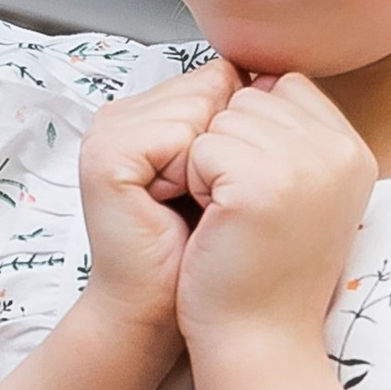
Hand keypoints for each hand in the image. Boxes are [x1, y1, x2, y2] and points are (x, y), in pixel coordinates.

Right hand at [75, 58, 242, 341]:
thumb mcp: (232, 175)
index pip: (220, 78)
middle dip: (229, 143)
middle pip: (213, 85)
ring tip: (193, 204)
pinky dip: (192, 172)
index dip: (242, 129)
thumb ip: (242, 125)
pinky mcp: (107, 156)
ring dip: (213, 160)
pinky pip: (179, 134)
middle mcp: (125, 114)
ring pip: (199, 105)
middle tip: (209, 198)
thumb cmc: (205, 252)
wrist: (164, 311)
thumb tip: (283, 80)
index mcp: (151, 113)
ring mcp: (109, 131)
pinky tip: (176, 205)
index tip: (230, 182)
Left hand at [176, 75, 377, 352]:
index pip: (285, 88)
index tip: (258, 190)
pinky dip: (194, 183)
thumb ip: (290, 136)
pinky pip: (202, 146)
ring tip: (231, 217)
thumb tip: (253, 77)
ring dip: (209, 165)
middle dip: (228, 147)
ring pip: (223, 118)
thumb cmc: (266, 270)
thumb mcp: (301, 194)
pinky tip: (217, 223)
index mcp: (353, 152)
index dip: (252, 131)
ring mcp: (305, 164)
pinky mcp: (262, 183)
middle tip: (242, 210)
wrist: (260, 339)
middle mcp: (340, 152)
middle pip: (251, 97)